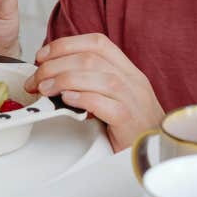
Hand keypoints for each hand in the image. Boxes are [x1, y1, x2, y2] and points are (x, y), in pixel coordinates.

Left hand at [24, 33, 163, 151]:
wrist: (161, 153)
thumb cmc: (133, 127)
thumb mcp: (115, 98)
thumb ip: (92, 82)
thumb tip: (53, 74)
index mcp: (128, 70)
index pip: (97, 43)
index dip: (66, 44)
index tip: (42, 56)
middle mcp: (133, 81)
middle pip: (91, 58)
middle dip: (55, 65)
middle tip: (36, 79)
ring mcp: (134, 100)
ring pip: (98, 77)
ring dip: (63, 80)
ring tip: (44, 90)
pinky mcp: (131, 122)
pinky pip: (106, 104)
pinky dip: (82, 98)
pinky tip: (66, 101)